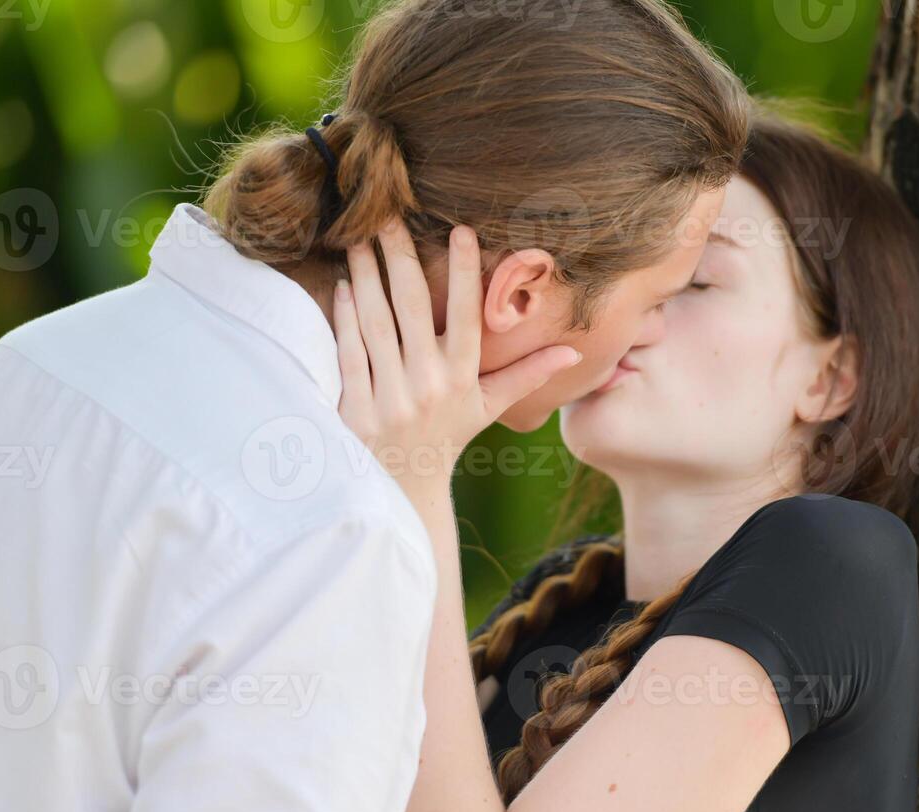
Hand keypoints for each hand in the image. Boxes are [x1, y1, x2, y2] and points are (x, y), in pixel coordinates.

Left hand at [332, 220, 581, 494]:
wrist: (403, 488)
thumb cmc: (447, 437)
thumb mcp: (490, 408)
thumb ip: (528, 376)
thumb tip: (574, 353)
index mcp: (462, 379)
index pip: (468, 317)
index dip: (466, 273)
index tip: (460, 231)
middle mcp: (428, 385)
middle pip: (414, 309)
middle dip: (401, 259)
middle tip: (388, 216)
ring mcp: (390, 397)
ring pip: (378, 324)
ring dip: (368, 278)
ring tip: (359, 239)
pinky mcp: (357, 408)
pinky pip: (351, 354)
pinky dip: (346, 318)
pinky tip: (344, 286)